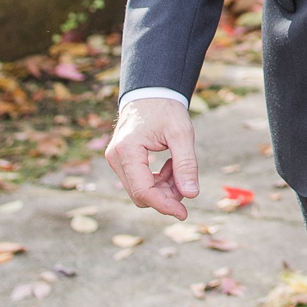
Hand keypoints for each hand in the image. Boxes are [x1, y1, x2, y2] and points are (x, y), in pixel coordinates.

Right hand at [105, 94, 198, 220]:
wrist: (151, 93)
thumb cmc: (166, 109)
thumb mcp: (182, 134)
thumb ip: (186, 164)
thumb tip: (191, 195)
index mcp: (127, 151)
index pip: (143, 191)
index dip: (164, 206)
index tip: (184, 213)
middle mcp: (115, 158)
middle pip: (141, 194)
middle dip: (166, 195)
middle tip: (187, 180)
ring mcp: (115, 160)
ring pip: (140, 191)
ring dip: (163, 187)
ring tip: (178, 166)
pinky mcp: (120, 161)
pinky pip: (139, 182)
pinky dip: (157, 180)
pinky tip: (170, 165)